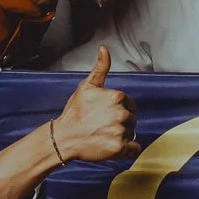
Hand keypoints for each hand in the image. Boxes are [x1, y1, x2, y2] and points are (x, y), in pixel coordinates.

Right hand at [50, 47, 139, 161]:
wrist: (63, 137)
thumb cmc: (74, 113)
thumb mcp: (86, 87)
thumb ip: (100, 68)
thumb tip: (104, 49)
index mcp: (116, 97)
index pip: (130, 104)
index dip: (119, 109)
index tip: (105, 114)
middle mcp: (121, 113)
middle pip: (132, 119)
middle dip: (121, 123)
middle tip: (103, 125)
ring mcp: (120, 131)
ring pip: (132, 132)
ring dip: (122, 135)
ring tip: (104, 135)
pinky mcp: (119, 147)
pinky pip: (135, 148)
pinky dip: (127, 149)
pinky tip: (113, 145)